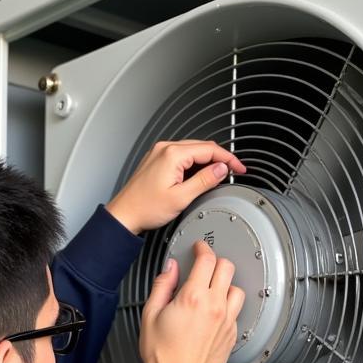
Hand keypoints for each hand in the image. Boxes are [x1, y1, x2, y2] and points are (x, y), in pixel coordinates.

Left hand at [105, 140, 246, 234]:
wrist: (124, 215)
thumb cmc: (145, 208)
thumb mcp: (181, 197)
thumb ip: (205, 180)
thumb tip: (222, 169)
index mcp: (172, 154)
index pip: (210, 149)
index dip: (229, 158)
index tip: (239, 168)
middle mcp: (165, 149)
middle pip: (202, 147)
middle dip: (220, 159)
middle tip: (232, 172)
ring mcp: (159, 153)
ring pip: (192, 151)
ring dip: (207, 161)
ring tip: (216, 177)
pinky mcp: (157, 160)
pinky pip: (181, 156)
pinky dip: (194, 164)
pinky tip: (198, 176)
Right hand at [139, 240, 245, 362]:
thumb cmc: (162, 355)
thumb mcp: (150, 315)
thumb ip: (162, 286)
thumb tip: (170, 269)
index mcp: (193, 298)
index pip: (206, 260)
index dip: (203, 248)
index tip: (199, 248)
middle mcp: (214, 306)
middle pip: (227, 268)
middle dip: (216, 261)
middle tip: (205, 264)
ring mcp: (226, 321)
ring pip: (237, 289)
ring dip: (226, 284)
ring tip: (213, 288)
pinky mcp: (232, 334)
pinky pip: (236, 311)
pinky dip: (227, 305)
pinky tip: (214, 310)